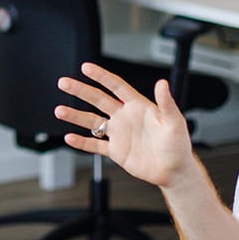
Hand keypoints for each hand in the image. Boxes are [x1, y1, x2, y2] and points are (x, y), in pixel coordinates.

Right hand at [54, 62, 194, 187]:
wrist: (176, 171)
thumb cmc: (178, 145)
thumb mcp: (174, 121)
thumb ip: (166, 102)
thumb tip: (162, 83)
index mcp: (138, 106)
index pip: (116, 86)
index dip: (101, 76)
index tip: (86, 67)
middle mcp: (124, 117)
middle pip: (98, 99)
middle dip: (80, 90)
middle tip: (64, 83)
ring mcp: (119, 134)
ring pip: (92, 121)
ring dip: (75, 116)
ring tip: (59, 111)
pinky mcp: (116, 151)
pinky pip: (95, 145)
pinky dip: (82, 142)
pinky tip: (70, 138)